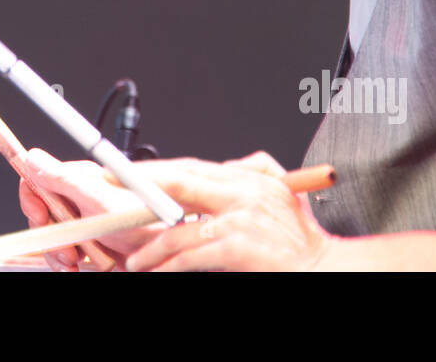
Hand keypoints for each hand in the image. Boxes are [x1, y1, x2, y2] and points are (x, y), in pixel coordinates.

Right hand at [17, 148, 162, 270]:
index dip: (33, 199)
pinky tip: (77, 267)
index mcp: (80, 180)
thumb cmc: (143, 224)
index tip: (41, 217)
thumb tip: (34, 158)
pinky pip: (62, 253)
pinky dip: (64, 263)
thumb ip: (64, 180)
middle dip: (47, 234)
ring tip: (74, 261)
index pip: (37, 178)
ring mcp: (83, 222)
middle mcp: (79, 198)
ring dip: (56, 253)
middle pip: (40, 212)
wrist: (163, 255)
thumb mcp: (99, 201)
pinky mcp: (88, 243)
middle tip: (66, 246)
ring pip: (48, 236)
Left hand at [122, 151, 337, 271]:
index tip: (124, 171)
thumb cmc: (302, 239)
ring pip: (179, 229)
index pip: (190, 166)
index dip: (154, 169)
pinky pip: (191, 256)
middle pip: (179, 184)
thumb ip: (255, 170)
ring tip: (136, 262)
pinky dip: (168, 266)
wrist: (325, 268)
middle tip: (110, 195)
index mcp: (249, 178)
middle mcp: (243, 192)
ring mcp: (240, 219)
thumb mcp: (283, 191)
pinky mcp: (238, 246)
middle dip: (140, 190)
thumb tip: (227, 164)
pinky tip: (156, 271)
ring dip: (151, 249)